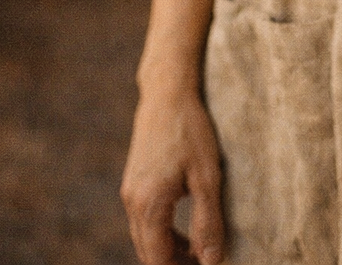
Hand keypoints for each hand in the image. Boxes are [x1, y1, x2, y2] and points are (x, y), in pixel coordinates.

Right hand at [121, 85, 225, 264]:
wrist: (167, 93)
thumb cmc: (190, 130)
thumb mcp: (207, 176)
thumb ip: (208, 222)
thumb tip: (212, 261)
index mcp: (149, 205)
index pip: (159, 260)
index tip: (207, 264)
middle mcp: (132, 202)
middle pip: (149, 253)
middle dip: (174, 264)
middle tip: (205, 260)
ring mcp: (129, 191)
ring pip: (144, 238)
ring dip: (168, 250)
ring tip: (198, 250)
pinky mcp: (132, 181)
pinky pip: (142, 221)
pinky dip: (161, 232)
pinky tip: (184, 227)